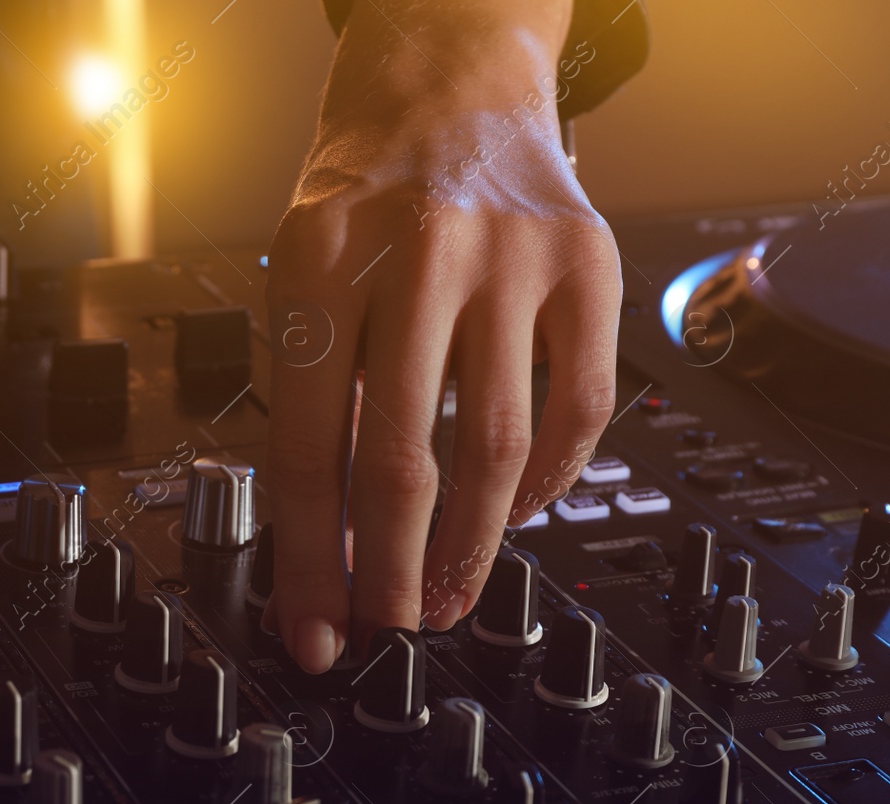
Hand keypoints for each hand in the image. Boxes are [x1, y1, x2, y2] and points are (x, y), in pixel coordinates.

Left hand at [263, 0, 621, 671]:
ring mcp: (512, 256)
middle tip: (389, 628)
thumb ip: (315, 397)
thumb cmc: (362, 199)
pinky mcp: (588, 260)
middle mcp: (414, 256)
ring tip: (447, 595)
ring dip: (470, 544)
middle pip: (402, 457)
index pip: (309, 447)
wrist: (448, 87)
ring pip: (495, 444)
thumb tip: (332, 544)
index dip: (312, 559)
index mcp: (316, 264)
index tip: (316, 631)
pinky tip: (515, 514)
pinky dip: (549, 478)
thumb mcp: (300, 277)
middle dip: (392, 571)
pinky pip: (581, 404)